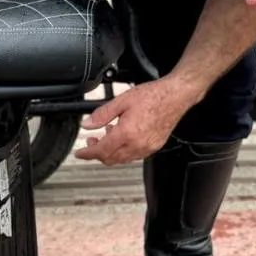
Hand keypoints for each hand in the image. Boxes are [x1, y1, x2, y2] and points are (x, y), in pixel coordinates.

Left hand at [74, 79, 198, 165]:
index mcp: (127, 133)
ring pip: (122, 159)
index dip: (88, 154)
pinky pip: (134, 156)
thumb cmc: (152, 96)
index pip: (101, 151)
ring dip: (111, 152)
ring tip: (108, 135)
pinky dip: (124, 151)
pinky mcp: (154, 147)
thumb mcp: (122, 101)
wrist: (175, 96)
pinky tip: (123, 137)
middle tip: (92, 140)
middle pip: (111, 159)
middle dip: (98, 153)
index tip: (80, 154)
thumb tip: (87, 124)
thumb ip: (102, 114)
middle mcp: (137, 144)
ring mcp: (147, 148)